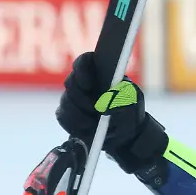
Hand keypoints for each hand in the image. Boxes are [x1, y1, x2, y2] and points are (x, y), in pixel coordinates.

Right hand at [55, 52, 167, 173]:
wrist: (126, 134)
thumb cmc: (130, 112)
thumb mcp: (133, 104)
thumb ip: (122, 100)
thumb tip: (106, 105)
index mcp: (101, 72)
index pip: (85, 60)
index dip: (82, 68)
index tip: (88, 83)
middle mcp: (84, 83)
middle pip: (71, 82)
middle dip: (81, 97)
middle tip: (94, 108)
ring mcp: (73, 98)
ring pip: (66, 101)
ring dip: (79, 113)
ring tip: (94, 124)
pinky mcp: (67, 114)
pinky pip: (63, 117)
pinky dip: (75, 125)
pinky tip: (87, 130)